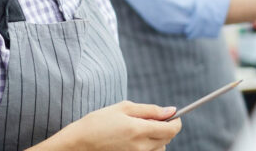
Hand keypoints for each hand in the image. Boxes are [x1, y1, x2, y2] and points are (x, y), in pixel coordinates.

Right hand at [36, 101, 181, 150]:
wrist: (79, 143)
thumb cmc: (98, 122)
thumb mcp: (122, 108)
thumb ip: (149, 110)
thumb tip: (171, 111)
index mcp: (139, 130)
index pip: (171, 129)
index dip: (176, 122)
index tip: (174, 117)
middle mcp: (141, 147)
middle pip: (167, 139)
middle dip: (163, 128)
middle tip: (147, 120)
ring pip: (159, 149)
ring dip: (156, 139)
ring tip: (136, 131)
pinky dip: (147, 147)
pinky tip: (132, 140)